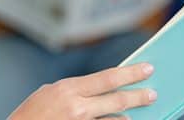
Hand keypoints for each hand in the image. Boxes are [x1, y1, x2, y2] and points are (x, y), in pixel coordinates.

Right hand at [8, 63, 156, 119]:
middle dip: (139, 96)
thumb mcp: (49, 93)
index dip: (131, 73)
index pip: (108, 78)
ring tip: (136, 113)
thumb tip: (99, 90)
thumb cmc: (30, 115)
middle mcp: (77, 108)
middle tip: (153, 94)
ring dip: (128, 117)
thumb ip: (74, 90)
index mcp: (68, 89)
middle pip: (117, 101)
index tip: (147, 69)